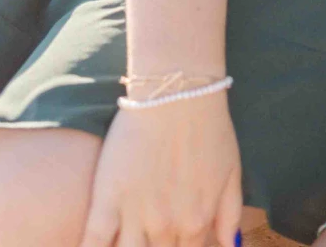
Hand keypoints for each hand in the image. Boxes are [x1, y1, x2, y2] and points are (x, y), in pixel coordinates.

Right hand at [79, 93, 241, 246]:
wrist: (177, 94)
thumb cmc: (208, 126)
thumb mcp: (231, 171)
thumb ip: (230, 215)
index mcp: (196, 223)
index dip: (179, 244)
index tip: (172, 234)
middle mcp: (166, 227)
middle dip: (156, 245)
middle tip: (153, 224)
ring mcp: (135, 216)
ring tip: (127, 236)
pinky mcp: (107, 201)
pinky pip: (94, 243)